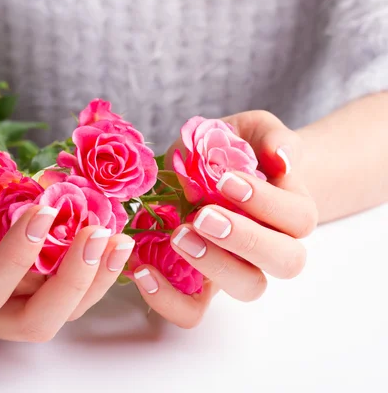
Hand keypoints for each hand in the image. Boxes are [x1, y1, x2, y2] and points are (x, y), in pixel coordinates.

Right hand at [0, 168, 132, 340]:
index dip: (16, 257)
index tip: (44, 210)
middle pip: (32, 323)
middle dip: (71, 283)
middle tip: (96, 233)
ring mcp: (10, 307)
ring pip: (62, 314)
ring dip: (95, 280)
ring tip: (118, 239)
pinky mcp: (33, 294)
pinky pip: (71, 296)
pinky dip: (96, 273)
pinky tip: (115, 242)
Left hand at [133, 110, 317, 327]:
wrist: (209, 171)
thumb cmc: (233, 150)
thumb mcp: (250, 130)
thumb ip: (270, 136)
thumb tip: (281, 157)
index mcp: (290, 209)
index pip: (297, 218)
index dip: (265, 202)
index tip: (225, 180)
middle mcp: (271, 245)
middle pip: (285, 262)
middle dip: (245, 240)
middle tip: (204, 216)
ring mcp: (236, 268)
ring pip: (246, 288)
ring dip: (213, 266)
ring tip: (178, 235)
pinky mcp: (199, 285)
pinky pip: (193, 310)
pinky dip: (168, 300)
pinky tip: (144, 269)